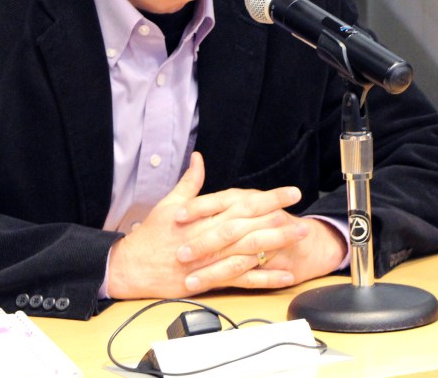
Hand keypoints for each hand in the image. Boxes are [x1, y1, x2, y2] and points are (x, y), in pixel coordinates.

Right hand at [106, 152, 346, 298]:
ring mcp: (213, 258)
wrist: (134, 267)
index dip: (269, 197)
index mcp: (205, 216)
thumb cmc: (151, 236)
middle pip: (251, 224)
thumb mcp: (169, 203)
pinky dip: (263, 277)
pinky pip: (242, 279)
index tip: (290, 192)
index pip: (243, 202)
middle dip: (279, 218)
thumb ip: (189, 182)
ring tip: (299, 238)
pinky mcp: (210, 279)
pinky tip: (283, 275)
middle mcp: (211, 235)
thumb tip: (199, 159)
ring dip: (277, 244)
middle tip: (304, 214)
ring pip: (250, 249)